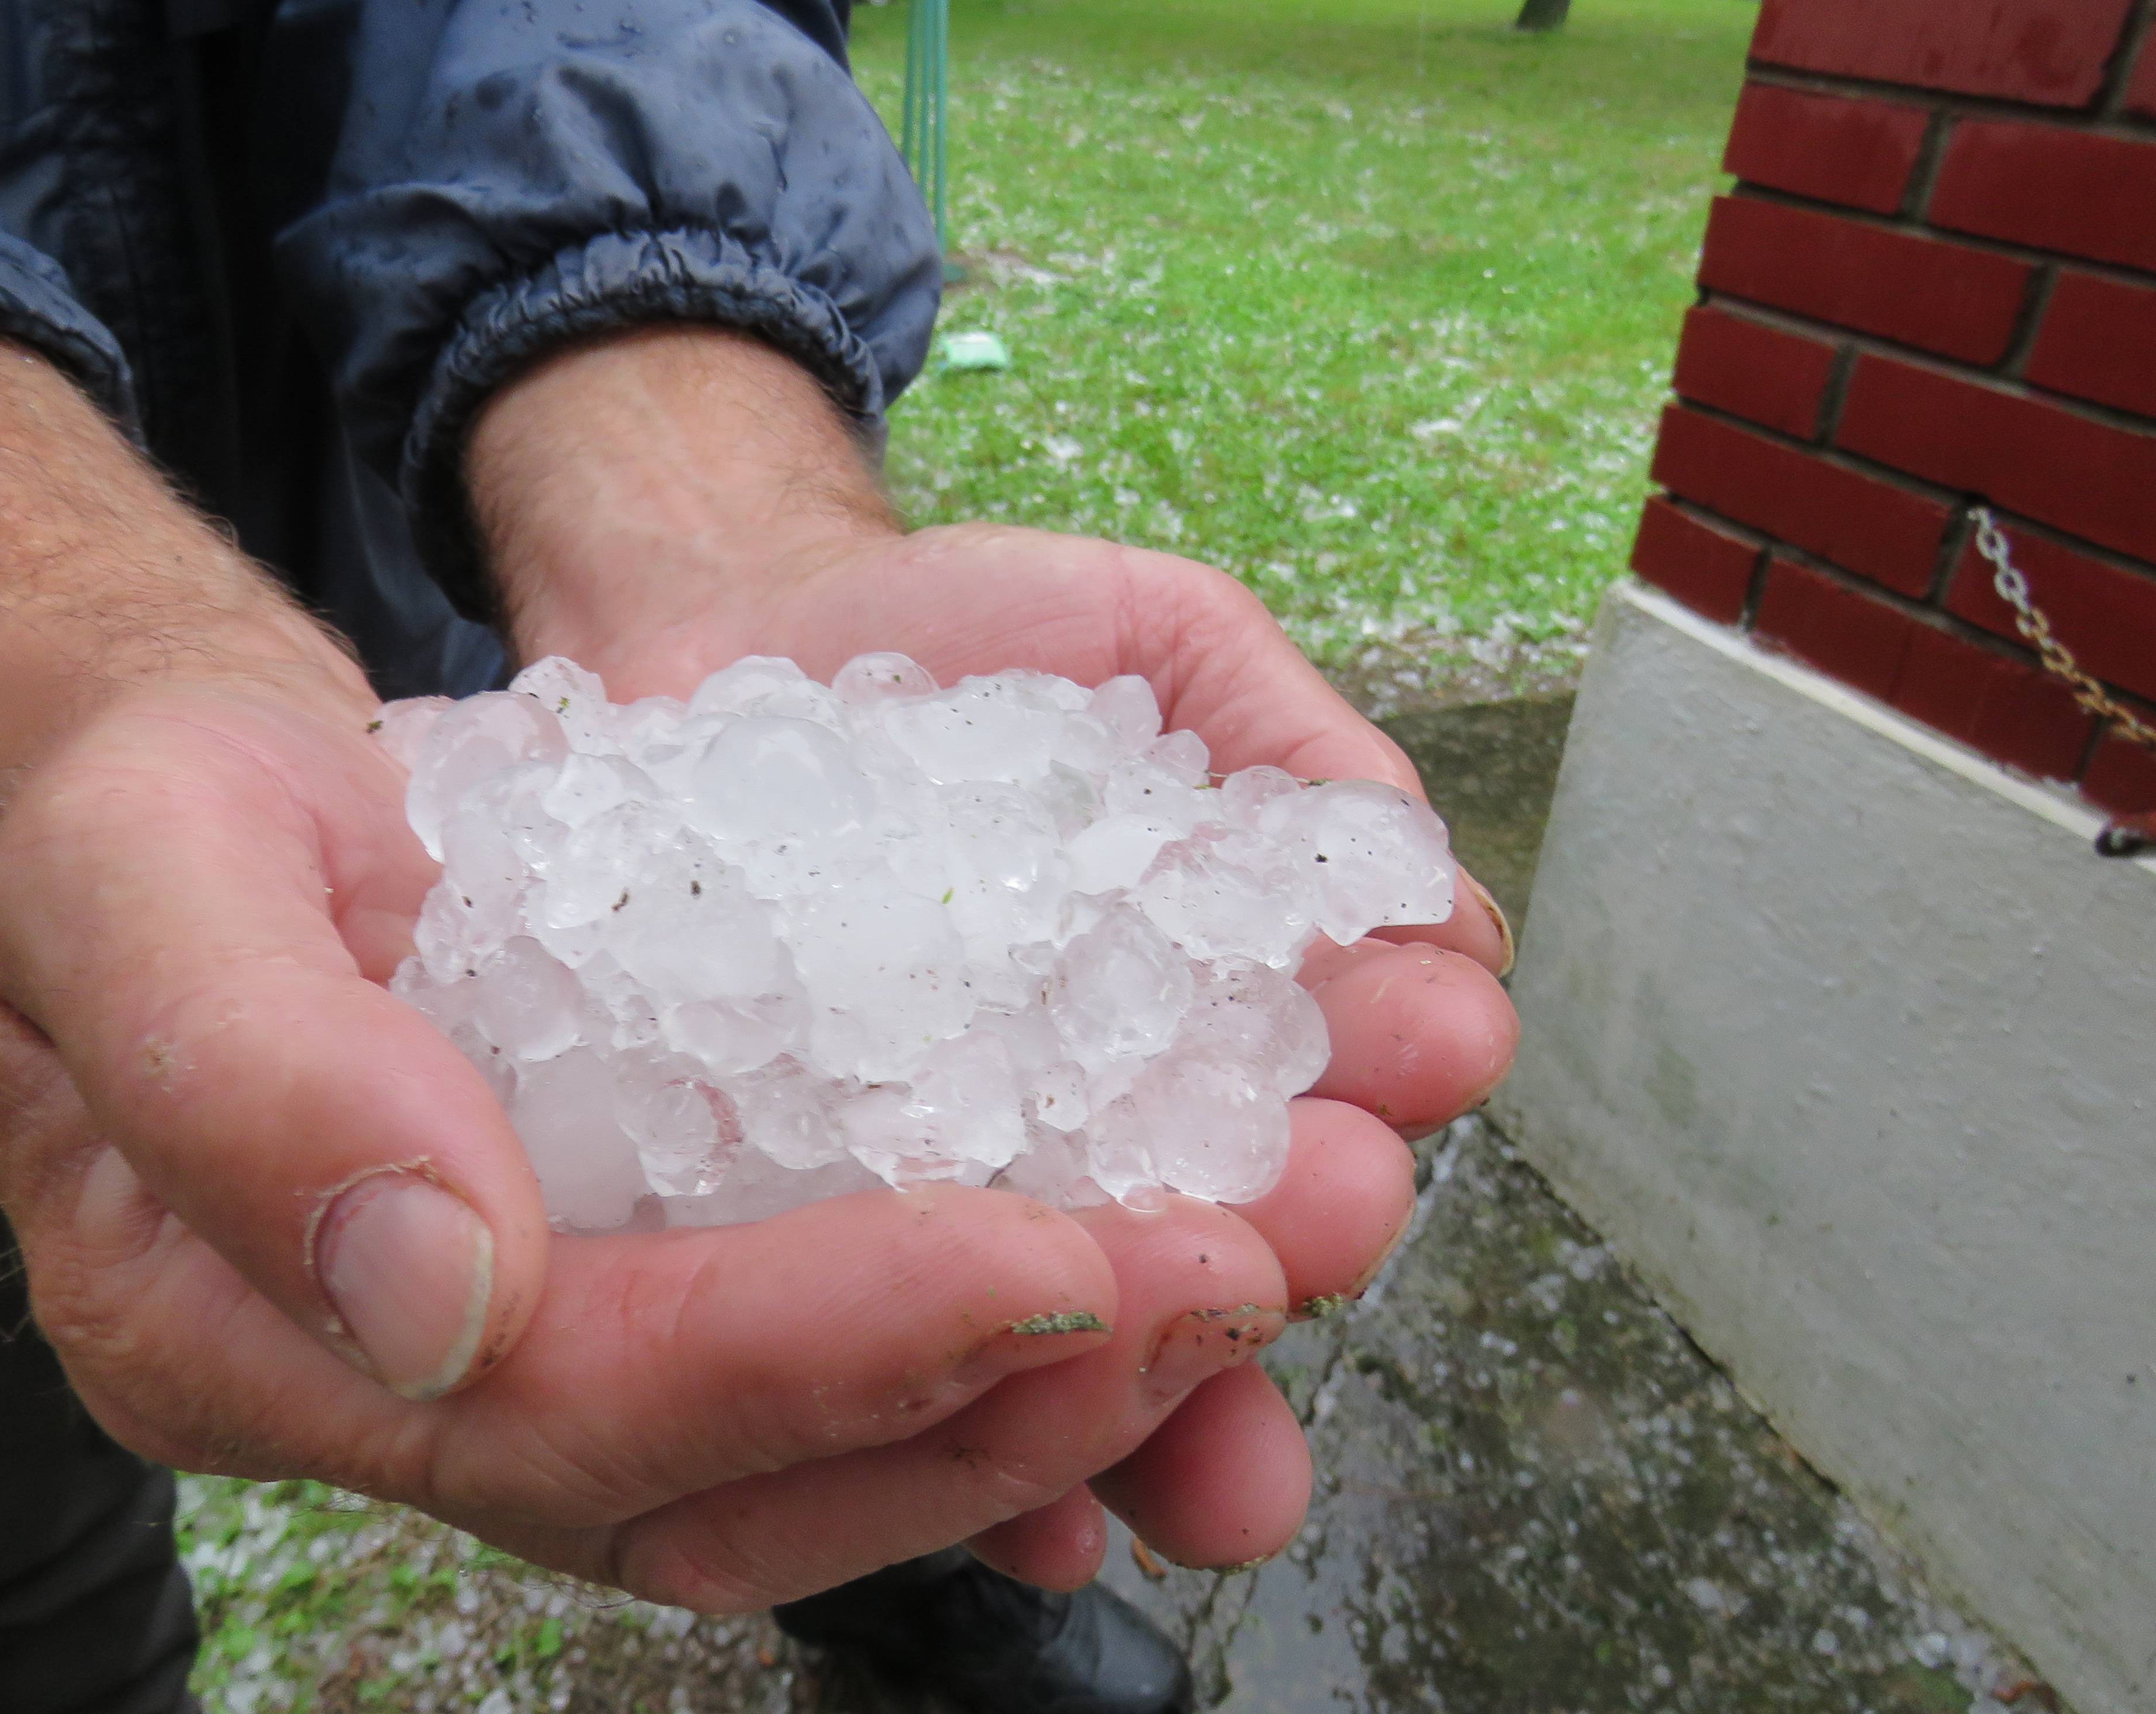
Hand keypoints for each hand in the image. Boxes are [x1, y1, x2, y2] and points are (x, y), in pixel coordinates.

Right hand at [0, 328, 1328, 1608]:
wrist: (205, 784)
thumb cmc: (154, 807)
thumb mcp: (145, 861)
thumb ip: (250, 1068)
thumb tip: (447, 1291)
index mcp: (246, 1335)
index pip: (575, 1399)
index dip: (820, 1344)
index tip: (1052, 1257)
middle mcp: (410, 1404)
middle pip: (731, 1480)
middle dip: (1000, 1398)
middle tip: (1234, 1270)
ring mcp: (535, 1366)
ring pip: (812, 1461)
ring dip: (1050, 1387)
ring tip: (1248, 1271)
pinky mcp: (639, 1293)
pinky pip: (833, 1377)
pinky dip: (1003, 1349)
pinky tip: (1151, 1297)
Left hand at [475, 329, 1521, 1589]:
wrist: (718, 656)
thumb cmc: (961, 653)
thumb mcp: (1147, 642)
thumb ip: (1281, 736)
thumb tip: (1425, 879)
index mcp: (1224, 1008)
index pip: (1341, 1053)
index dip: (1397, 1047)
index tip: (1437, 1031)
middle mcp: (1120, 1137)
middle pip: (1233, 1225)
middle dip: (1296, 1227)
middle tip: (1332, 1198)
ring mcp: (963, 1210)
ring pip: (1084, 1341)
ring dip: (1161, 1385)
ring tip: (1208, 1397)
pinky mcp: (807, 1255)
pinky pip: (893, 1386)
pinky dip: (962, 1453)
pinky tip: (1031, 1513)